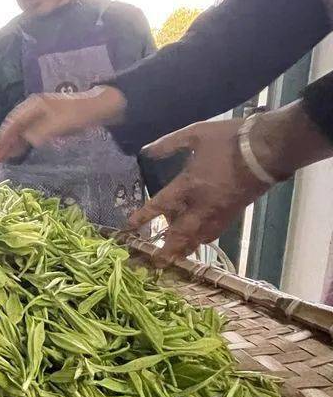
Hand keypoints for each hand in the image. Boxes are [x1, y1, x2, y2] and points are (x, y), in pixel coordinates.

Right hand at [0, 86, 127, 160]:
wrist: (101, 108)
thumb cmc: (79, 114)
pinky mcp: (50, 122)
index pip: (13, 122)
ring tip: (6, 156)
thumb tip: (26, 141)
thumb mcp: (58, 125)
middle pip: (15, 125)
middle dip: (6, 141)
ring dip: (14, 142)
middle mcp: (35, 108)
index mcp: (34, 105)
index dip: (3, 136)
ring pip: (22, 129)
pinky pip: (31, 132)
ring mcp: (42, 114)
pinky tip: (21, 150)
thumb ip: (39, 133)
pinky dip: (24, 141)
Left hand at [127, 119, 270, 266]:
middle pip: (179, 233)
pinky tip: (199, 242)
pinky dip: (204, 240)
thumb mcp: (195, 133)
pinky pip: (215, 232)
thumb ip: (168, 144)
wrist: (267, 149)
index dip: (143, 217)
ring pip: (198, 238)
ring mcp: (218, 212)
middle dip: (166, 249)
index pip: (160, 205)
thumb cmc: (229, 140)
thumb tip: (146, 151)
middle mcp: (201, 204)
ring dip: (184, 249)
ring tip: (174, 259)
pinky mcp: (233, 213)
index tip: (129, 227)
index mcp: (188, 185)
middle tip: (155, 262)